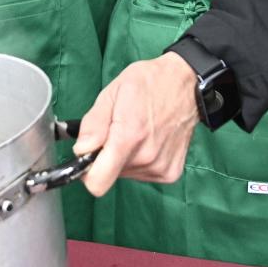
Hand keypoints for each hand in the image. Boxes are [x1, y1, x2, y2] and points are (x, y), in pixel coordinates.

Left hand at [75, 53, 199, 196]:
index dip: (87, 172)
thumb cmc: (150, 83)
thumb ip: (93, 124)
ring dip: (124, 157)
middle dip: (107, 156)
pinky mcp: (170, 172)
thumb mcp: (113, 92)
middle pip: (110, 175)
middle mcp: (147, 157)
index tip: (89, 155)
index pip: (98, 182)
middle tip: (118, 130)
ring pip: (125, 174)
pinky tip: (149, 139)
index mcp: (129, 137)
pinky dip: (140, 160)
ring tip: (137, 131)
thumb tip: (81, 150)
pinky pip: (142, 174)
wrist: (186, 84)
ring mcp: (161, 167)